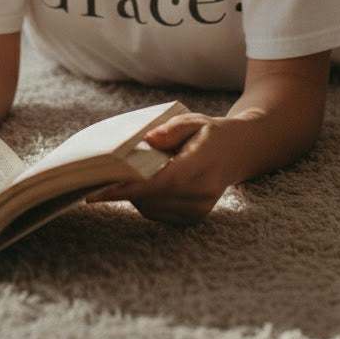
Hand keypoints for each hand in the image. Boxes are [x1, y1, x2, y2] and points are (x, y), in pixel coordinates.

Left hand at [84, 112, 238, 224]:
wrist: (240, 152)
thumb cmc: (211, 132)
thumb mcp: (193, 120)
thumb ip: (170, 130)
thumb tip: (146, 141)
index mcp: (202, 164)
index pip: (162, 181)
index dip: (130, 188)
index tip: (100, 190)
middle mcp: (202, 191)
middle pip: (152, 197)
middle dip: (124, 189)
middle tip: (99, 176)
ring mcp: (200, 208)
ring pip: (152, 208)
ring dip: (133, 195)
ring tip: (123, 176)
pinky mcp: (194, 217)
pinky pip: (159, 213)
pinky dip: (145, 200)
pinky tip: (144, 184)